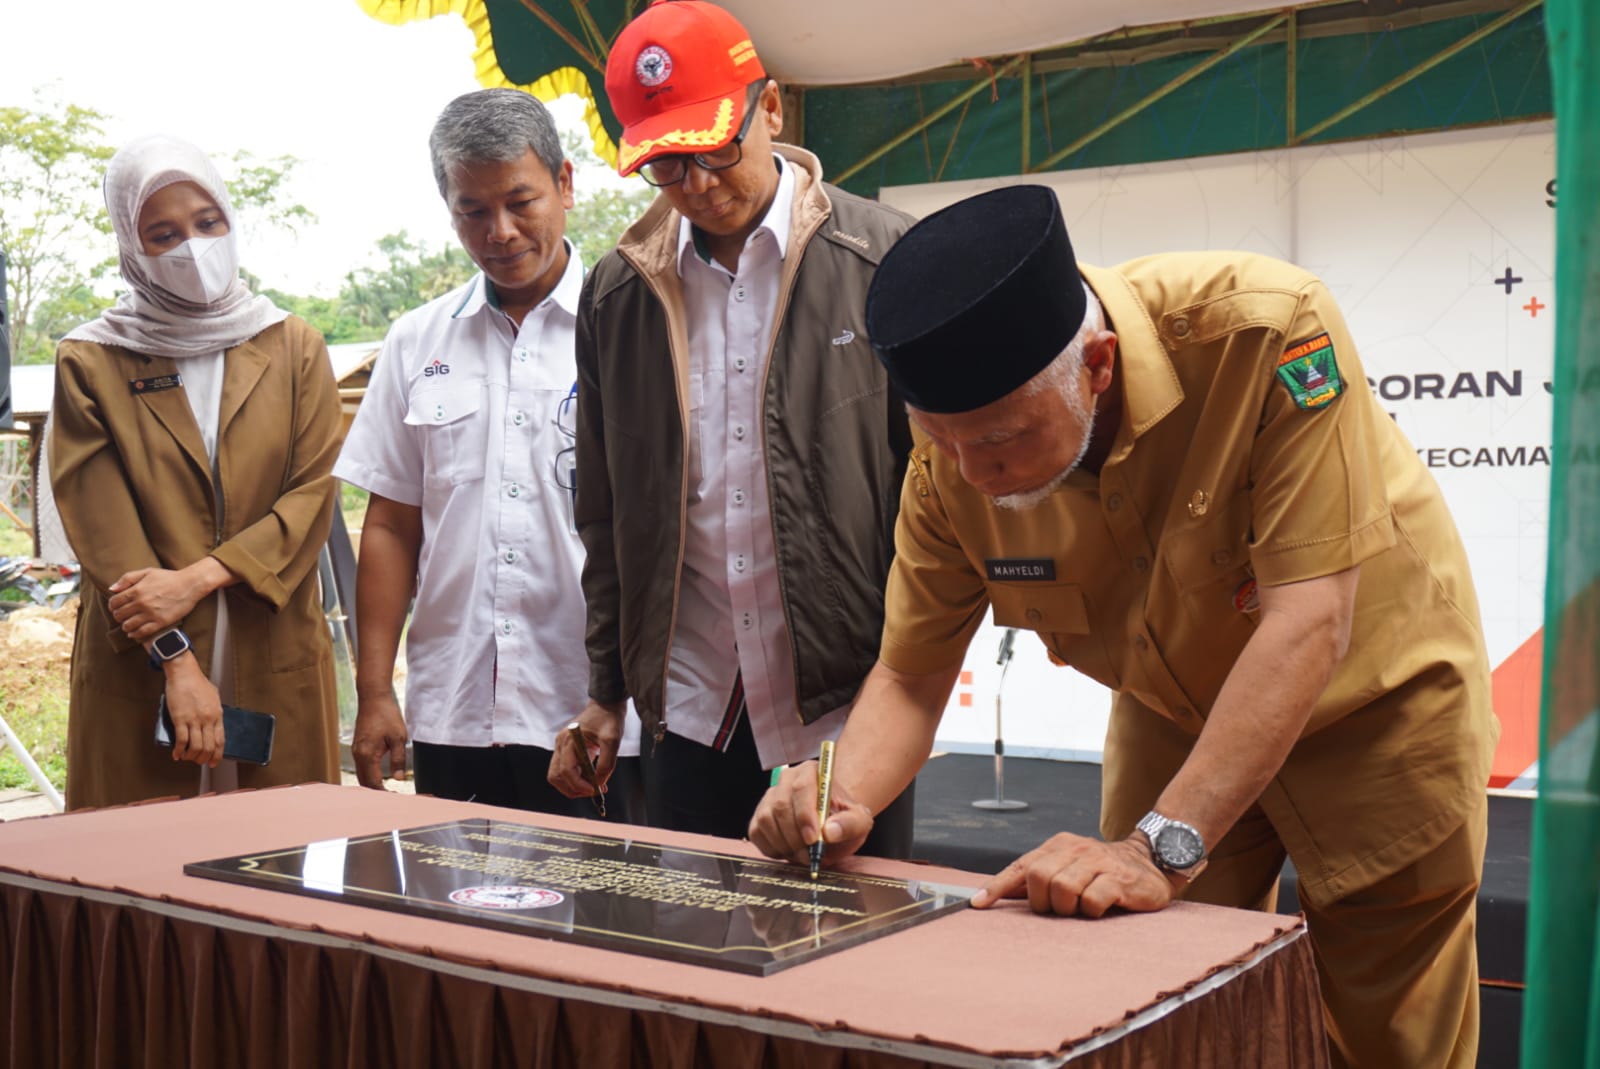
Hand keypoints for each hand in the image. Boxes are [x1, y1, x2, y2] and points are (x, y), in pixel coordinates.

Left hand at [109, 565, 206, 640]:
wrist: (190, 585)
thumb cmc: (169, 577)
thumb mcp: (147, 572)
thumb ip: (127, 579)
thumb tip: (111, 589)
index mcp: (136, 590)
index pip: (114, 602)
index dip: (112, 606)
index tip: (115, 607)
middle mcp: (141, 603)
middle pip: (119, 615)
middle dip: (118, 616)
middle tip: (122, 616)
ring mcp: (151, 613)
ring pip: (128, 625)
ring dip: (125, 626)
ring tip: (128, 624)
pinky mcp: (160, 622)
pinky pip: (142, 632)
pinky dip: (135, 634)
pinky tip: (134, 633)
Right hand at [162, 654, 222, 767]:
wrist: (184, 673)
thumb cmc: (197, 683)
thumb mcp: (213, 697)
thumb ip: (214, 711)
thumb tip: (213, 723)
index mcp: (217, 715)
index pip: (220, 740)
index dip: (217, 754)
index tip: (213, 762)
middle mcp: (208, 719)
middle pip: (208, 747)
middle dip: (203, 758)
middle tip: (198, 761)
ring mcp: (194, 720)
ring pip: (195, 747)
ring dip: (191, 757)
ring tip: (186, 758)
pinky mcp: (180, 719)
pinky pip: (181, 740)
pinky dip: (179, 751)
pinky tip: (176, 754)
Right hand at [351, 691, 408, 788]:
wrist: (373, 698)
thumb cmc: (387, 715)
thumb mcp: (398, 737)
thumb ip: (398, 759)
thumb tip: (398, 778)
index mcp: (367, 754)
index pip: (373, 782)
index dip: (383, 793)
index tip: (395, 798)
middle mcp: (358, 755)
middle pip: (364, 782)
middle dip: (376, 792)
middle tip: (392, 797)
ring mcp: (356, 751)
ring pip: (361, 775)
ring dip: (372, 785)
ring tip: (387, 791)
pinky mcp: (358, 747)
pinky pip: (361, 767)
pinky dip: (369, 775)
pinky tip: (379, 778)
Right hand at [548, 701, 624, 798]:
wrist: (606, 704)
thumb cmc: (609, 718)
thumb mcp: (612, 740)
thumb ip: (606, 764)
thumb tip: (599, 784)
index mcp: (569, 739)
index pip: (566, 770)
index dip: (579, 784)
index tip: (594, 790)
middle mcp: (561, 744)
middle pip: (556, 776)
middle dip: (573, 789)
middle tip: (591, 792)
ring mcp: (561, 747)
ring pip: (557, 775)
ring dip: (572, 786)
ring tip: (591, 788)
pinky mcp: (566, 750)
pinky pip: (564, 770)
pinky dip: (575, 779)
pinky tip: (590, 780)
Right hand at [747, 762, 874, 866]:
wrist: (832, 822)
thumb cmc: (844, 818)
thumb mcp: (859, 821)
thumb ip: (849, 824)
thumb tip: (830, 832)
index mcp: (812, 772)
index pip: (802, 787)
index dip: (804, 814)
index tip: (813, 839)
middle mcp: (787, 780)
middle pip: (780, 805)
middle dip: (795, 836)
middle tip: (810, 856)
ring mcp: (769, 797)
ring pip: (766, 820)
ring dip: (784, 845)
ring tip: (803, 856)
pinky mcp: (759, 816)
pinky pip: (757, 833)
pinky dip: (772, 849)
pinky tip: (790, 852)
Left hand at [970, 833, 1175, 917]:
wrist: (1150, 863)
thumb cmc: (1101, 871)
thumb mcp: (1068, 867)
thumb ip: (1037, 879)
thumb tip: (995, 895)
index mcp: (1058, 846)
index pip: (1020, 866)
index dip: (997, 886)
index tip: (978, 904)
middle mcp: (1075, 849)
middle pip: (1038, 877)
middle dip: (1043, 902)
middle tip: (1059, 909)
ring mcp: (1098, 862)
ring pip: (1063, 889)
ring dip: (1068, 908)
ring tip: (1081, 907)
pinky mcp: (1118, 879)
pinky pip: (1092, 901)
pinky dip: (1091, 911)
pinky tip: (1101, 907)